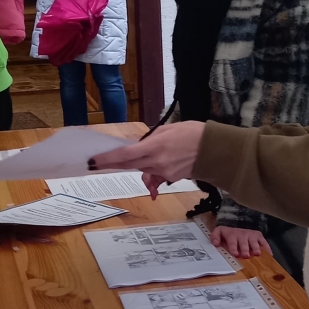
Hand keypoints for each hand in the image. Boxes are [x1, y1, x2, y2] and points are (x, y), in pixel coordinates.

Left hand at [89, 121, 205, 181]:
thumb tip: (140, 147)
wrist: (214, 150)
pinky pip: (155, 176)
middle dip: (112, 164)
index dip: (107, 159)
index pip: (125, 155)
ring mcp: (163, 172)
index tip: (93, 162)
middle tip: (96, 164)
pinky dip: (151, 174)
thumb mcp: (169, 129)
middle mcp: (156, 162)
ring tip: (136, 157)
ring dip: (135, 164)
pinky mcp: (171, 178)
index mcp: (155, 147)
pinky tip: (154, 178)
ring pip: (142, 170)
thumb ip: (151, 139)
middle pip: (128, 164)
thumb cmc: (193, 133)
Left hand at [211, 225, 271, 258]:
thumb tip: (215, 243)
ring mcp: (251, 235)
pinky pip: (263, 242)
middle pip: (244, 242)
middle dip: (245, 249)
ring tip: (257, 254)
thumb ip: (215, 237)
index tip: (235, 254)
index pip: (232, 241)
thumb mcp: (219, 232)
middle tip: (246, 255)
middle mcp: (242, 234)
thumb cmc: (228, 234)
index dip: (234, 247)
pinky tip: (269, 255)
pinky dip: (267, 248)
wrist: (237, 225)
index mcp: (232, 235)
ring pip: (254, 241)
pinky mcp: (259, 236)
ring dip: (256, 248)